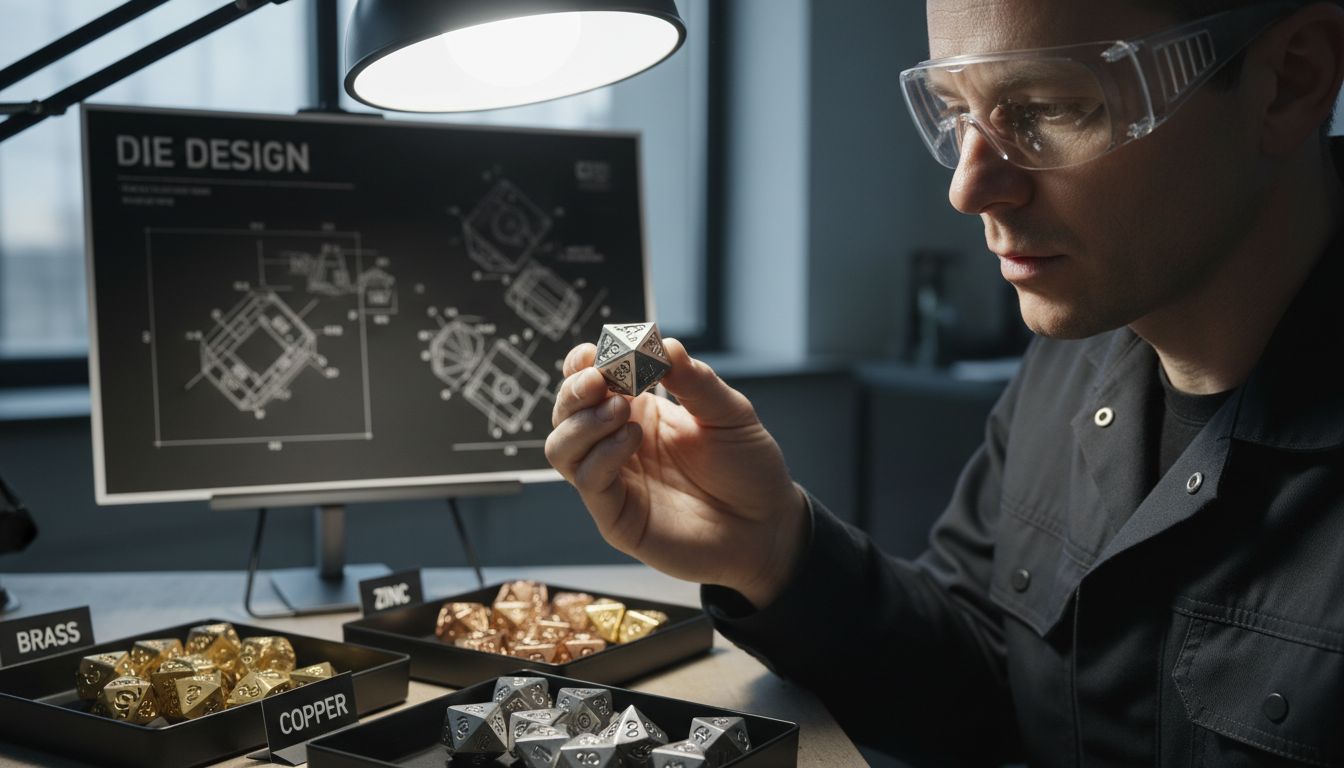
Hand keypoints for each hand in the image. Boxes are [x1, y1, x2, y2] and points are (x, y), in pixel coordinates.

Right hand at [545, 339, 807, 608]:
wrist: (767, 526)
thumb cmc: (748, 470)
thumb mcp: (728, 414)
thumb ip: (695, 381)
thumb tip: (664, 343)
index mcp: (640, 413)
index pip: (590, 382)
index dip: (585, 363)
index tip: (599, 351)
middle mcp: (618, 444)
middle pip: (566, 412)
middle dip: (574, 389)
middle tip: (600, 378)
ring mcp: (615, 481)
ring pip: (562, 448)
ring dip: (582, 422)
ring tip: (620, 407)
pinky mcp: (617, 517)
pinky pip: (589, 482)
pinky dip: (603, 454)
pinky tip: (632, 438)